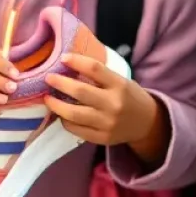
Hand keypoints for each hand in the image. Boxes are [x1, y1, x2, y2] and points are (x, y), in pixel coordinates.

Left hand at [45, 53, 164, 162]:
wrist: (147, 123)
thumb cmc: (129, 96)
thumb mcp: (121, 81)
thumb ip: (100, 76)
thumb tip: (70, 64)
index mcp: (119, 85)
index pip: (95, 68)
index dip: (76, 61)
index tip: (63, 58)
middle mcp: (113, 104)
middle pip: (80, 91)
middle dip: (60, 83)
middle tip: (48, 78)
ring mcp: (107, 123)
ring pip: (74, 114)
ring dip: (56, 105)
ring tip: (48, 99)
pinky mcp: (102, 138)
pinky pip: (77, 130)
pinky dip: (66, 121)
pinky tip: (61, 115)